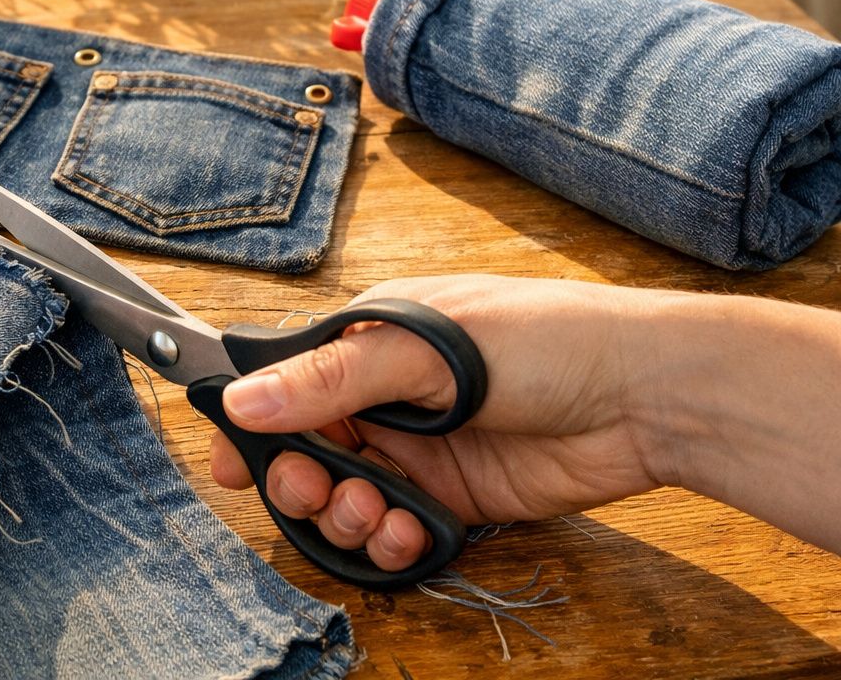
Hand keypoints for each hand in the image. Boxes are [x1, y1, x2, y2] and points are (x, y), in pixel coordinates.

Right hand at [211, 275, 672, 572]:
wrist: (647, 396)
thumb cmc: (546, 340)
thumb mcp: (428, 349)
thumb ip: (332, 379)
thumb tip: (242, 399)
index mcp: (371, 341)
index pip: (284, 384)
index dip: (253, 426)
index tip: (232, 465)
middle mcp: (386, 394)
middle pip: (305, 448)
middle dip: (298, 478)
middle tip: (315, 489)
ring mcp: (418, 448)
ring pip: (344, 495)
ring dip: (344, 514)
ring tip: (373, 512)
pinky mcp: (452, 497)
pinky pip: (394, 529)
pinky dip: (389, 540)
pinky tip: (409, 532)